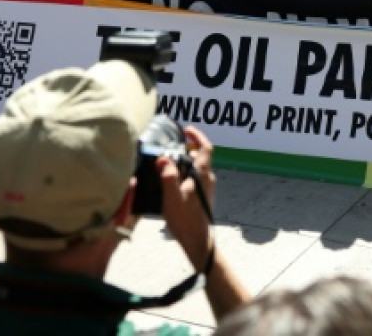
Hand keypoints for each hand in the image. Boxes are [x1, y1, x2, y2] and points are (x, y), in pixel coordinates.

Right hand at [160, 125, 216, 269]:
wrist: (197, 241)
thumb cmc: (186, 220)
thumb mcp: (172, 196)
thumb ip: (168, 176)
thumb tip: (163, 159)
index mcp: (203, 174)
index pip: (205, 148)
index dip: (197, 136)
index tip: (186, 131)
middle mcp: (208, 179)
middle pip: (201, 156)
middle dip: (187, 148)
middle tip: (172, 146)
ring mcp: (207, 188)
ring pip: (197, 168)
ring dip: (185, 162)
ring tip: (168, 163)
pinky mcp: (203, 196)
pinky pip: (195, 178)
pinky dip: (185, 173)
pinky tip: (171, 182)